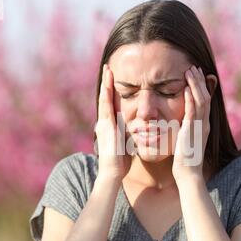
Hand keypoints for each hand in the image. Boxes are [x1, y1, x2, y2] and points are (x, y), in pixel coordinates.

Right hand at [95, 64, 131, 180]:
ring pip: (104, 98)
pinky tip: (108, 84)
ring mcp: (104, 123)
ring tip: (107, 69)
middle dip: (106, 82)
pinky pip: (106, 106)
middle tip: (108, 67)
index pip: (111, 104)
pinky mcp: (106, 126)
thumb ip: (127, 136)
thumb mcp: (125, 145)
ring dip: (105, 83)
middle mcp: (105, 122)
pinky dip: (106, 94)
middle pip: (105, 97)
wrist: (112, 172)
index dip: (111, 90)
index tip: (113, 78)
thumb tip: (135, 132)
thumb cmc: (120, 162)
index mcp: (110, 125)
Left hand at [172, 65, 210, 180]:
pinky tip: (186, 88)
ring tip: (190, 71)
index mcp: (203, 125)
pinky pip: (193, 111)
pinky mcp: (192, 131)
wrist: (188, 173)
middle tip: (193, 68)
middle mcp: (204, 123)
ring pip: (201, 100)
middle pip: (205, 96)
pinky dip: (190, 98)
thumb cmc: (184, 160)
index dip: (200, 87)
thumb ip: (185, 128)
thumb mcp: (186, 140)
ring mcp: (200, 126)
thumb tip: (180, 122)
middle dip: (199, 81)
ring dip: (195, 85)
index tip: (195, 76)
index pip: (204, 101)